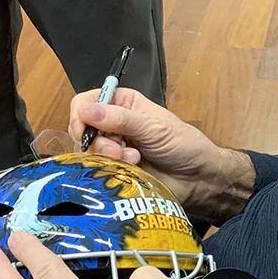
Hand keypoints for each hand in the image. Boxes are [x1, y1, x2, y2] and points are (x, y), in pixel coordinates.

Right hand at [69, 88, 253, 219]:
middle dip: (97, 140)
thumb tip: (86, 111)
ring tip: (132, 159)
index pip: (86, 102)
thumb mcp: (153, 127)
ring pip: (89, 151)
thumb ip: (120, 119)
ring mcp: (113, 148)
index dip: (80, 114)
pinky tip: (132, 168)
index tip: (84, 128)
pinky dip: (111, 170)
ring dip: (107, 156)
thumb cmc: (182, 144)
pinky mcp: (114, 171)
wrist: (197, 177)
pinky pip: (98, 170)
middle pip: (83, 129)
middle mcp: (113, 124)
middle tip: (118, 149)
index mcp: (123, 103)